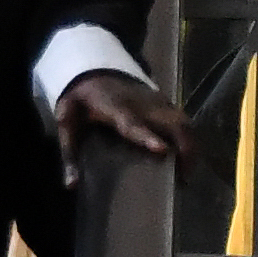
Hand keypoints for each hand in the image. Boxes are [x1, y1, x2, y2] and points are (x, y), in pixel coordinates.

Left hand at [54, 67, 190, 181]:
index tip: (163, 150)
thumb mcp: (67, 123)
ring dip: (191, 146)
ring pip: (183, 120)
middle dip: (185, 148)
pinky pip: (183, 119)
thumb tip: (71, 186)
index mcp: (115, 108)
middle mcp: (141, 103)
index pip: (134, 123)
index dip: (149, 137)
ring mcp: (156, 100)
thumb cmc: (80, 101)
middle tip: (183, 178)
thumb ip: (70, 154)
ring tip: (187, 174)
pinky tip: (187, 159)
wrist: (93, 70)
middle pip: (171, 121)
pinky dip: (190, 139)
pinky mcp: (163, 101)